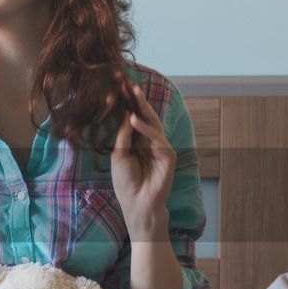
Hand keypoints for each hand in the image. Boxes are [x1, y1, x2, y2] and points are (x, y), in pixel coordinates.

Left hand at [111, 84, 175, 235]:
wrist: (136, 204)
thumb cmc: (126, 182)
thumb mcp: (119, 155)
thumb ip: (124, 136)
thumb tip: (126, 113)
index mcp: (138, 142)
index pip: (135, 118)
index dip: (130, 104)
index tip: (121, 87)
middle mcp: (150, 142)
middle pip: (146, 116)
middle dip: (139, 100)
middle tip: (130, 83)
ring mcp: (161, 148)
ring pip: (153, 123)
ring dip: (143, 108)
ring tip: (134, 93)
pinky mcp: (167, 156)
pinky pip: (157, 138)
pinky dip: (146, 128)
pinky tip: (135, 119)